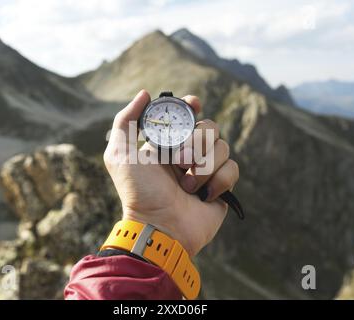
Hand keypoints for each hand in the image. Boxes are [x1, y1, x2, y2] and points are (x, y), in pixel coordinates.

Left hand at [103, 90, 238, 256]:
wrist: (160, 227)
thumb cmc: (138, 193)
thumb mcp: (120, 155)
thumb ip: (125, 122)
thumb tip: (145, 94)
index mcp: (168, 143)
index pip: (187, 114)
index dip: (192, 106)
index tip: (194, 105)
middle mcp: (188, 153)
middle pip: (209, 127)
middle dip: (195, 144)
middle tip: (178, 163)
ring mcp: (206, 169)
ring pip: (223, 147)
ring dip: (203, 167)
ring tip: (186, 186)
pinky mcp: (221, 186)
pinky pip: (233, 168)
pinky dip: (219, 180)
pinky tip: (204, 195)